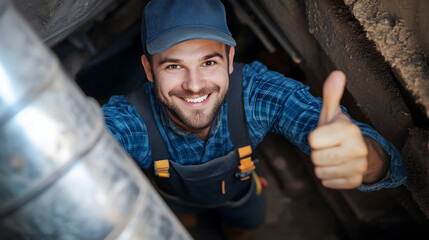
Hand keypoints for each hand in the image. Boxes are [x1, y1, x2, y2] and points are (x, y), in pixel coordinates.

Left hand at [308, 71, 368, 188]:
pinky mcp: (355, 182)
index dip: (314, 139)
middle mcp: (357, 149)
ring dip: (322, 165)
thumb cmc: (338, 131)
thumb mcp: (332, 113)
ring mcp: (358, 167)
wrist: (359, 152)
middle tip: (328, 147)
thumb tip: (337, 73)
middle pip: (316, 158)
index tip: (323, 135)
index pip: (313, 141)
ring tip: (332, 156)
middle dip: (317, 153)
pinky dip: (328, 176)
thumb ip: (331, 95)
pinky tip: (336, 167)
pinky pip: (327, 182)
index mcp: (349, 130)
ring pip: (320, 171)